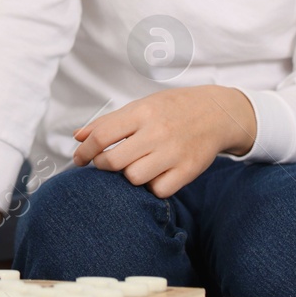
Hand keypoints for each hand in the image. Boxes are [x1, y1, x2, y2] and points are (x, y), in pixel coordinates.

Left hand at [70, 86, 256, 197]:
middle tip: (105, 163)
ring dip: (129, 176)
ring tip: (135, 166)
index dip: (85, 151)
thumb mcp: (140, 106)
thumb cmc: (172, 108)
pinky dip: (153, 186)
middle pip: (113, 161)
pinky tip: (155, 174)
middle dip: (102, 165)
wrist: (217, 112)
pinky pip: (159, 190)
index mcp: (142, 113)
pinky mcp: (188, 170)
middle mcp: (157, 132)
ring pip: (134, 178)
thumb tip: (78, 136)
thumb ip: (108, 122)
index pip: (102, 136)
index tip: (79, 159)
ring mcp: (174, 152)